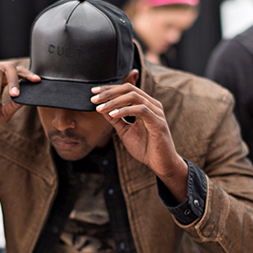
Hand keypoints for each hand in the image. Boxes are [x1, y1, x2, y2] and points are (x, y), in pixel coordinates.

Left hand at [90, 75, 188, 199]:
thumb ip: (115, 119)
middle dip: (109, 92)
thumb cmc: (144, 147)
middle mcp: (152, 105)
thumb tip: (101, 108)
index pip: (126, 89)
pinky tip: (113, 114)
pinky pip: (141, 110)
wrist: (159, 163)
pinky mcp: (158, 123)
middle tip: (94, 99)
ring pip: (134, 97)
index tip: (93, 91)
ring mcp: (156, 113)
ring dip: (114, 102)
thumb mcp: (124, 131)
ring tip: (100, 108)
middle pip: (129, 89)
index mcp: (144, 105)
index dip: (109, 89)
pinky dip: (126, 110)